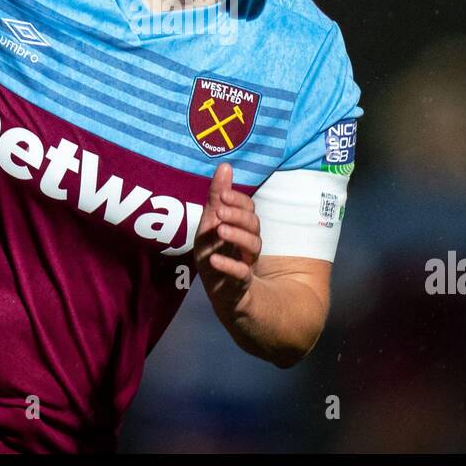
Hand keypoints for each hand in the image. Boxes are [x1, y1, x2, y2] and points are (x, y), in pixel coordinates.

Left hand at [193, 162, 261, 315]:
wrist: (226, 300)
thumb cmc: (218, 258)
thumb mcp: (210, 227)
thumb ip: (217, 198)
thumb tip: (225, 165)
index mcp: (241, 229)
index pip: (248, 209)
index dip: (237, 200)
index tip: (222, 194)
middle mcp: (248, 245)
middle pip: (254, 225)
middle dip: (238, 216)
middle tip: (220, 210)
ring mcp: (248, 265)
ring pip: (254, 246)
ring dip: (236, 236)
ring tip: (219, 230)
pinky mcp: (241, 286)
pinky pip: (241, 275)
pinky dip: (229, 266)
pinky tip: (214, 260)